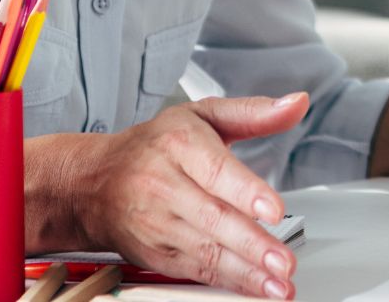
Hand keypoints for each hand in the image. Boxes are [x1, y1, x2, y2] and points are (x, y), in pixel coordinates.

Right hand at [79, 94, 309, 298]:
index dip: (246, 192)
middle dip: (251, 244)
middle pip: (212, 218)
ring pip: (205, 251)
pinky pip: (195, 271)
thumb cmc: (155, 146)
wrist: (92, 183)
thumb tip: (296, 104)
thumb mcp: (202, 115)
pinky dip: (227, 283)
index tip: (274, 210)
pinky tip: (255, 289)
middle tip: (284, 261)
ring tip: (277, 285)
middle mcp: (164, 185)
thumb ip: (253, 112)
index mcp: (179, 144)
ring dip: (245, 272)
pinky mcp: (155, 254)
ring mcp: (157, 224)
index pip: (214, 170)